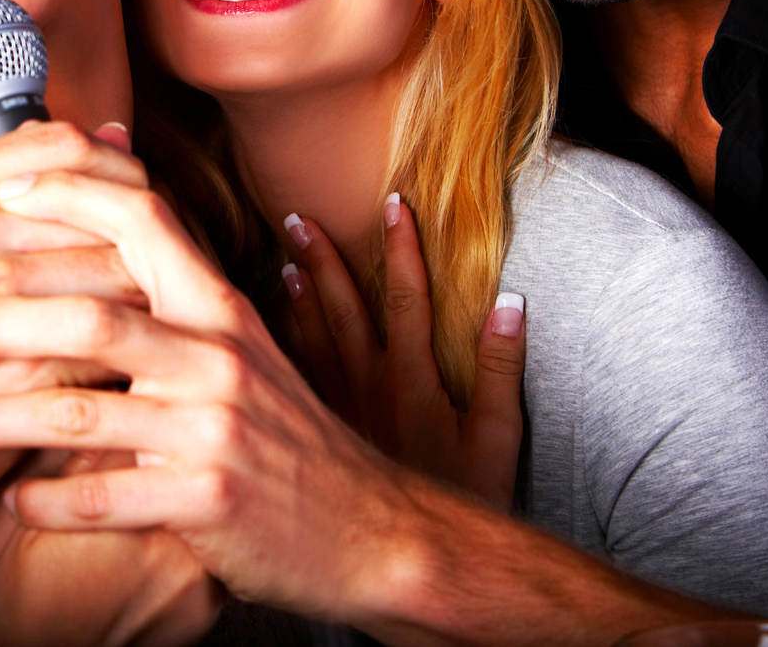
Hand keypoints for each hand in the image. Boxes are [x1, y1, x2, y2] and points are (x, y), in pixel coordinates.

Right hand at [0, 121, 149, 565]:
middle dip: (143, 240)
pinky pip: (119, 332)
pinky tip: (129, 353)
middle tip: (152, 268)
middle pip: (106, 206)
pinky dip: (137, 344)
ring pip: (123, 267)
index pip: (67, 145)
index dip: (116, 170)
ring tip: (145, 312)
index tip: (131, 204)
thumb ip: (30, 180)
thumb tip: (118, 130)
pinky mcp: (27, 358)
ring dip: (151, 294)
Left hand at [0, 167, 430, 620]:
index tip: (1, 192)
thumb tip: (119, 225)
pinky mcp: (205, 501)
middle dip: (3, 321)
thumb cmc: (286, 434)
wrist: (367, 530)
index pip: (142, 218)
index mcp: (221, 308)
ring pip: (77, 414)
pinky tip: (12, 502)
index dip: (68, 194)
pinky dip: (45, 502)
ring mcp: (212, 430)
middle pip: (90, 318)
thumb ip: (182, 294)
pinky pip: (100, 498)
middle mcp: (219, 357)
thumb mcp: (245, 347)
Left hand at [279, 199, 525, 510]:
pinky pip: (289, 377)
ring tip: (281, 255)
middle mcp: (368, 387)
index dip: (402, 249)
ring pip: (309, 338)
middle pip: (343, 308)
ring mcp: (335, 411)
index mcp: (412, 380)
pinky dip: (276, 345)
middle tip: (296, 214)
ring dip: (296, 294)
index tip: (393, 203)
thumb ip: (502, 368)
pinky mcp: (310, 436)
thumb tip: (512, 303)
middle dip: (323, 258)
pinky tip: (255, 325)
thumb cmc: (469, 500)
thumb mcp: (500, 437)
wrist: (418, 565)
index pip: (407, 297)